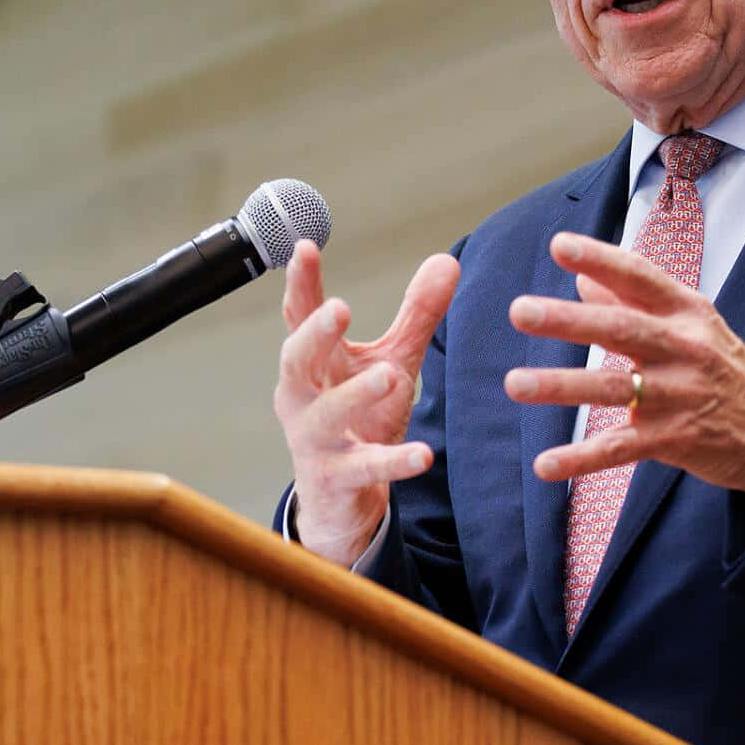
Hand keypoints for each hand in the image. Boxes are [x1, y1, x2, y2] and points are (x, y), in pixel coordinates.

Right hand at [274, 240, 458, 565]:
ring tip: (389, 376)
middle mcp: (302, 397)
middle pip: (296, 360)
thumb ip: (416, 314)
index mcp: (314, 363)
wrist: (341, 499)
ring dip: (355, 394)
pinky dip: (392, 462)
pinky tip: (423, 456)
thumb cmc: (360, 416)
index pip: (300, 315)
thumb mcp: (391, 360)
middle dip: (313, 334)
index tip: (305, 246)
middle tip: (338, 308)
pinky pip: (365, 468)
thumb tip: (447, 259)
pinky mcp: (337, 479)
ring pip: (326, 415)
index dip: (301, 282)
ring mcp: (315, 440)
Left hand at [503, 232, 744, 497]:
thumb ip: (632, 301)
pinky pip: (621, 450)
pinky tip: (544, 464)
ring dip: (561, 386)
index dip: (600, 259)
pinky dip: (581, 458)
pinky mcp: (675, 440)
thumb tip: (582, 279)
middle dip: (568, 321)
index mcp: (686, 312)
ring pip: (614, 388)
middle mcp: (685, 348)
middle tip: (519, 311)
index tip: (558, 246)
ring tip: (514, 383)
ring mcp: (680, 395)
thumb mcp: (689, 323)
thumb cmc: (722, 365)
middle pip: (621, 329)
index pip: (640, 278)